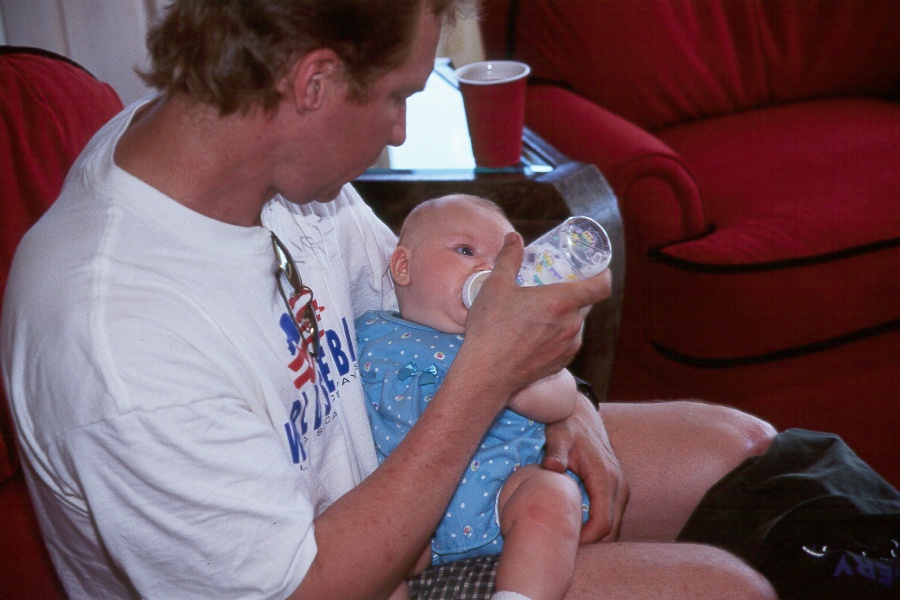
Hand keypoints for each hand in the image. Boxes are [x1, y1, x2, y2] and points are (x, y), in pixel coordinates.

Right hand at [464, 233, 610, 396]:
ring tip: (541, 312)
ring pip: (575, 324)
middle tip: (555, 286)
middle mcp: (571, 325)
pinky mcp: (561, 364)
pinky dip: (558, 335)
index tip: (595, 269)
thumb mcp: (496, 286)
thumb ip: (508, 258)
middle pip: (586, 304)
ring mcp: (568, 347)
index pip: (601, 286)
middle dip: (574, 293)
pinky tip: (536, 334)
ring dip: (564, 316)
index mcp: (561, 302)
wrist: (486, 373)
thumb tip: (514, 239)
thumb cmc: (491, 329)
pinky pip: (567, 343)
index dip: (603, 275)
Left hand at [542, 393, 628, 543]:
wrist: (581, 414)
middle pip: (611, 531)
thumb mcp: (558, 436)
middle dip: (589, 543)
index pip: (603, 523)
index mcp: (606, 478)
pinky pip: (610, 517)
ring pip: (613, 527)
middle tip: (562, 547)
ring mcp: (620, 488)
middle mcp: (619, 486)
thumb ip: (555, 453)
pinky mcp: (616, 489)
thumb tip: (552, 467)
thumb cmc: (566, 426)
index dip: (585, 540)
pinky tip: (574, 526)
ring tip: (566, 538)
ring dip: (593, 537)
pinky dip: (596, 527)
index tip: (564, 543)